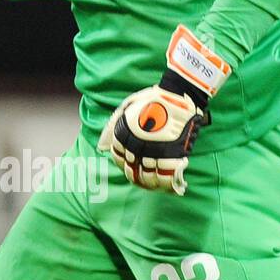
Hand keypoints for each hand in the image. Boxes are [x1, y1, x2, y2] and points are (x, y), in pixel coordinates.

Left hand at [97, 25, 230, 195]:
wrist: (178, 95)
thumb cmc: (152, 99)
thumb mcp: (126, 108)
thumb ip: (113, 127)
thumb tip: (101, 147)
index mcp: (123, 134)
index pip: (118, 158)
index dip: (124, 166)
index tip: (131, 169)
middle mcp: (136, 145)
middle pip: (134, 171)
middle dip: (138, 177)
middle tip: (144, 180)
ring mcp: (155, 150)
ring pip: (150, 177)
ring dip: (152, 183)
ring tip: (157, 184)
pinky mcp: (174, 153)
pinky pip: (169, 176)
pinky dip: (169, 184)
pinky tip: (171, 185)